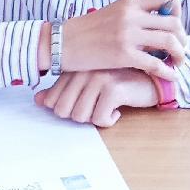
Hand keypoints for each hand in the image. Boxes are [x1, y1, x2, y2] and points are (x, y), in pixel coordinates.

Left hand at [37, 69, 158, 126]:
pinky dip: (109, 120)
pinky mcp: (113, 89)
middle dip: (78, 116)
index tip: (84, 104)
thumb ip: (62, 91)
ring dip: (94, 119)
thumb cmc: (118, 82)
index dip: (65, 110)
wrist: (151, 79)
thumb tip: (38, 100)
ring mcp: (98, 78)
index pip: (50, 100)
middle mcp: (83, 70)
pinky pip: (99, 119)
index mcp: (73, 69)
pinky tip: (118, 109)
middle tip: (96, 108)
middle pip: (62, 111)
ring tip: (107, 107)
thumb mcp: (88, 85)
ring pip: (79, 116)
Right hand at [56, 0, 186, 81]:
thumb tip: (153, 23)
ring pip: (170, 41)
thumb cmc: (85, 31)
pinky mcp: (124, 54)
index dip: (178, 14)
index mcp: (130, 2)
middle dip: (183, 38)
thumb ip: (132, 15)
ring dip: (180, 53)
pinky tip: (171, 77)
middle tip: (180, 49)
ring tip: (178, 62)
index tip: (175, 27)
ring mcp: (128, 34)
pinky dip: (168, 71)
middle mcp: (132, 15)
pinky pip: (156, 63)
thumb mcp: (111, 12)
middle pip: (174, 22)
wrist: (62, 43)